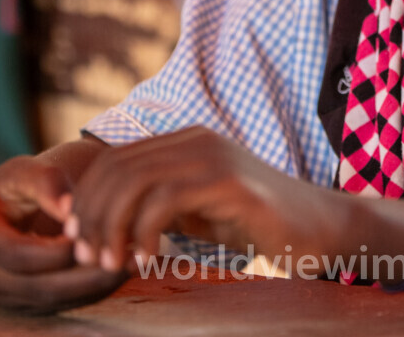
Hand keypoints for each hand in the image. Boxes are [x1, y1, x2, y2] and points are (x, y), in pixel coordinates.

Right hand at [0, 146, 122, 311]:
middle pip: (36, 286)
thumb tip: (69, 209)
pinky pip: (60, 303)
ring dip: (93, 287)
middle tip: (124, 256)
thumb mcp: (24, 170)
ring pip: (51, 300)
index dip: (56, 249)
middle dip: (83, 275)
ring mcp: (1, 292)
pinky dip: (91, 291)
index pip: (16, 255)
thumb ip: (45, 183)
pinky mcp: (23, 301)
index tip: (95, 234)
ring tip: (130, 264)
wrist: (9, 206)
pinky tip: (120, 272)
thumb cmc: (16, 184)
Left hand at [65, 126, 350, 274]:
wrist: (323, 228)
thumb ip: (159, 207)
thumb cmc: (260, 224)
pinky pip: (166, 201)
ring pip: (134, 182)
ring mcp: (214, 156)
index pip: (114, 160)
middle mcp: (196, 139)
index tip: (80, 244)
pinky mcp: (230, 181)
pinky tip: (148, 259)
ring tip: (112, 264)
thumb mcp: (199, 211)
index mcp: (185, 142)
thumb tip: (104, 223)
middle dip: (93, 217)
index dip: (88, 201)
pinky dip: (145, 233)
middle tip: (89, 259)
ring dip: (112, 227)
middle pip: (116, 169)